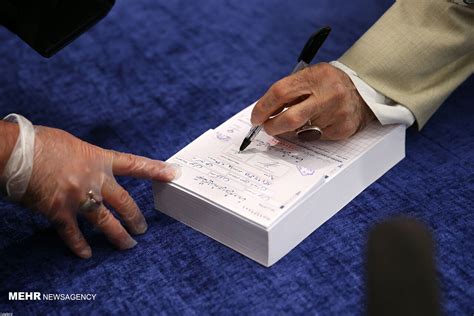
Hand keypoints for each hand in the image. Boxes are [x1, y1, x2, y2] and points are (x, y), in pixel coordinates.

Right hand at [22, 126, 179, 257]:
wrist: (15, 151)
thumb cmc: (39, 142)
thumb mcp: (72, 144)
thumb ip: (86, 159)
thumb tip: (88, 169)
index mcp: (98, 159)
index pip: (134, 165)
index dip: (156, 170)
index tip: (174, 173)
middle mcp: (94, 179)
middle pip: (124, 201)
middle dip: (136, 217)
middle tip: (143, 228)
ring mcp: (78, 196)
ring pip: (105, 221)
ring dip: (118, 236)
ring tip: (128, 246)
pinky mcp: (59, 211)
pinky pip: (73, 233)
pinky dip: (79, 245)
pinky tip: (86, 253)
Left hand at [251, 63, 374, 139]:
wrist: (364, 92)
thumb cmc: (328, 86)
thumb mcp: (311, 77)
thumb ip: (290, 91)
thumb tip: (263, 113)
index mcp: (316, 76)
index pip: (280, 93)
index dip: (263, 107)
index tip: (256, 117)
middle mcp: (328, 94)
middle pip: (290, 118)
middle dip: (272, 126)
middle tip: (267, 128)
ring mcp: (337, 113)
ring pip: (301, 131)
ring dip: (291, 130)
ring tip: (298, 121)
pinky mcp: (342, 129)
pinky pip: (315, 138)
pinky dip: (309, 134)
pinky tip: (318, 123)